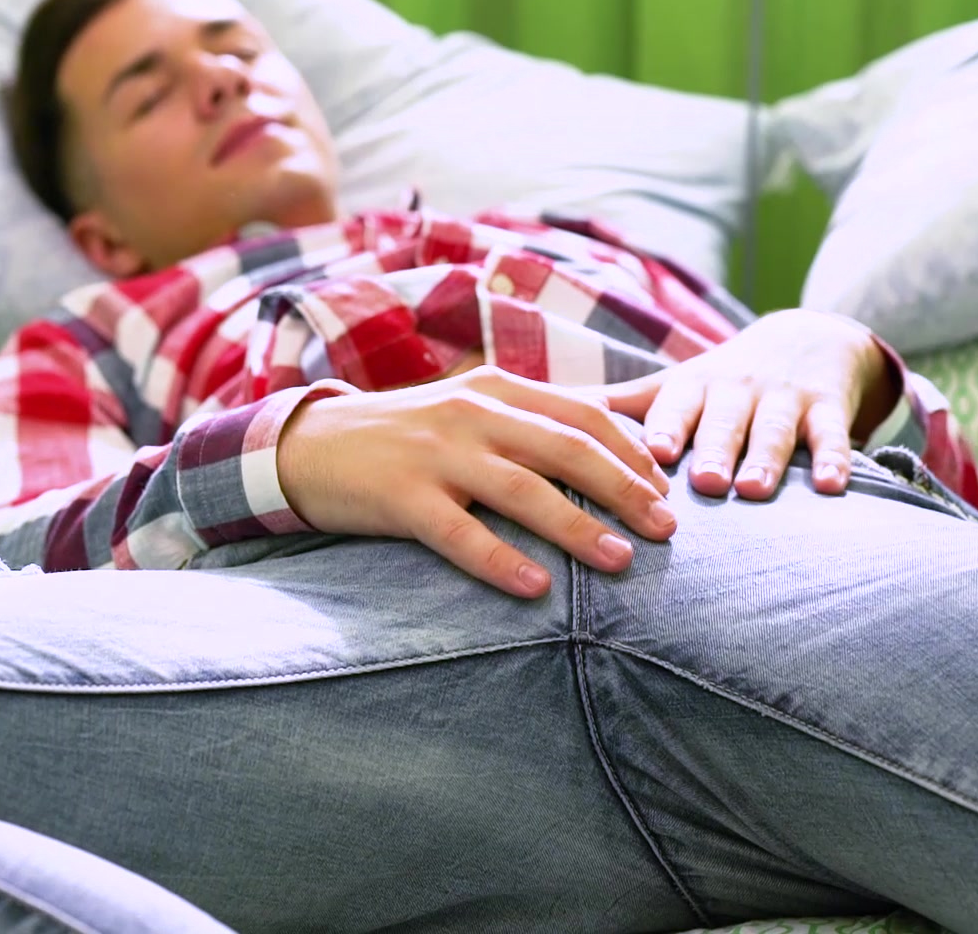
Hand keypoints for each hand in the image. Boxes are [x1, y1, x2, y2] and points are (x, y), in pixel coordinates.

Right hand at [275, 366, 677, 597]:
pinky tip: (536, 588)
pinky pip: (459, 534)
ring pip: (523, 489)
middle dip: (625, 488)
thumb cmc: (407, 436)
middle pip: (567, 448)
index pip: (583, 414)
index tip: (667, 489)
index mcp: (497, 388)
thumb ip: (535, 419)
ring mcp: (437, 453)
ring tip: (621, 561)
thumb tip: (621, 428)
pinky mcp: (402, 496)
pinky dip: (501, 561)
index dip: (632, 452)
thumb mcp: (472, 409)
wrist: (310, 445)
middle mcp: (473, 413)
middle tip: (667, 528)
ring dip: (578, 527)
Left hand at [584, 309, 897, 499]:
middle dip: (712, 447)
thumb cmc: (721, 380)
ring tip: (753, 488)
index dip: (664, 427)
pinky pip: (834, 436)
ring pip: (775, 430)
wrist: (808, 337)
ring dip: (766, 458)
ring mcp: (785, 399)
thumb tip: (531, 420)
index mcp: (692, 386)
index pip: (674, 406)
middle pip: (723, 420)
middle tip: (701, 481)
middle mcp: (737, 389)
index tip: (653, 452)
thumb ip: (614, 409)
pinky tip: (836, 488)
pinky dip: (837, 460)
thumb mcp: (671, 386)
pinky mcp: (830, 408)